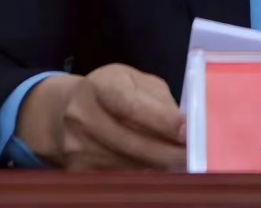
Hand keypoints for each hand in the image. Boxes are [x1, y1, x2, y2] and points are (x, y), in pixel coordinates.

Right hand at [16, 63, 186, 170]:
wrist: (65, 112)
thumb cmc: (112, 92)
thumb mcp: (135, 82)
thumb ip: (159, 102)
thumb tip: (185, 128)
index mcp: (100, 86)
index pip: (130, 105)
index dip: (161, 120)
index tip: (186, 132)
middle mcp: (82, 116)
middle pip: (131, 142)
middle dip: (168, 151)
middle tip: (195, 156)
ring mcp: (76, 147)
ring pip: (128, 165)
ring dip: (158, 166)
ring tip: (179, 161)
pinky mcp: (77, 170)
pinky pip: (118, 178)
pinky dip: (142, 176)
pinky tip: (156, 169)